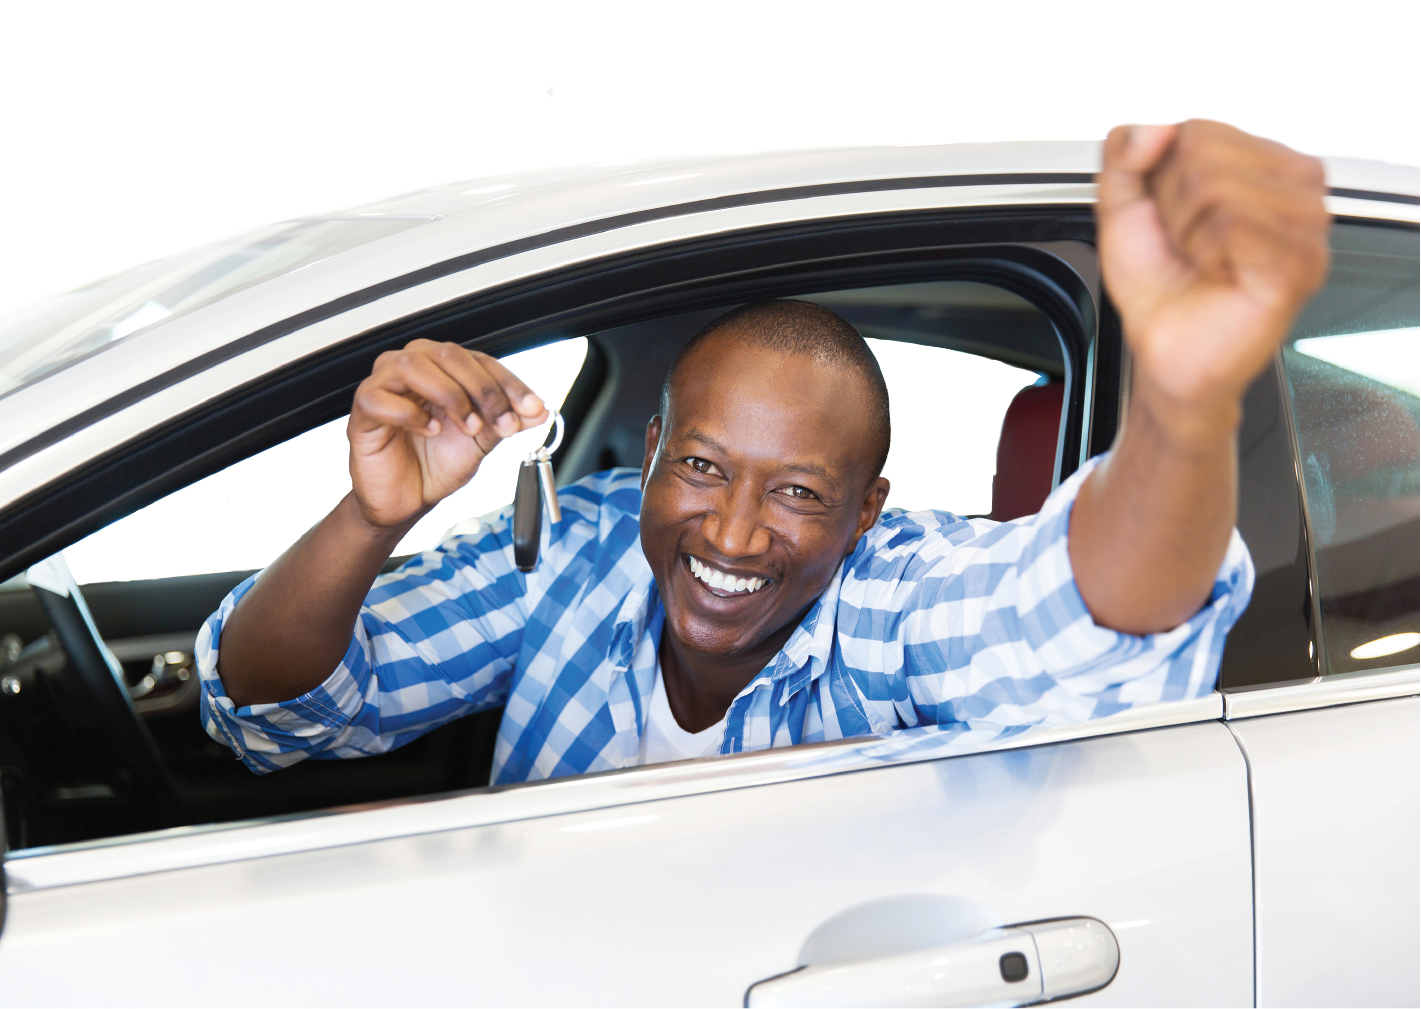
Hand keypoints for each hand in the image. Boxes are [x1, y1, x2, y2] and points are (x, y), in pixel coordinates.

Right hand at [348, 340, 548, 527]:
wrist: (408, 499)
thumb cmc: (435, 463)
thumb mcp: (482, 440)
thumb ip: (507, 420)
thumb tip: (539, 410)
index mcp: (443, 369)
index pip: (479, 360)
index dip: (507, 383)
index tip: (531, 408)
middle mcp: (414, 369)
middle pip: (449, 355)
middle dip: (484, 390)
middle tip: (502, 422)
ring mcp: (384, 385)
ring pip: (414, 366)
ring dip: (450, 395)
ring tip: (467, 426)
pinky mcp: (364, 408)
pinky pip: (381, 396)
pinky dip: (411, 413)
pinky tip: (429, 430)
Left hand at [1097, 118, 1329, 442]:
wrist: (1166, 352)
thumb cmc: (1159, 288)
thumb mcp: (1123, 211)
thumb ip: (1125, 157)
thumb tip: (1155, 125)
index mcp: (1260, 165)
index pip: (1200, 128)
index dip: (1165, 178)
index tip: (1175, 217)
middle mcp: (1292, 188)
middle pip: (1206, 154)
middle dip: (1174, 206)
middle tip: (1189, 244)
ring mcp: (1304, 224)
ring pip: (1218, 187)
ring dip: (1190, 233)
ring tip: (1205, 260)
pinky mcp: (1300, 262)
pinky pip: (1234, 224)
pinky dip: (1206, 254)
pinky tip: (1220, 274)